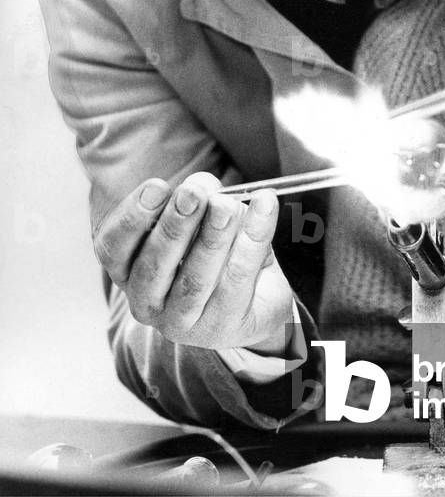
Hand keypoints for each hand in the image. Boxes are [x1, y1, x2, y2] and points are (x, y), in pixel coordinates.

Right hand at [93, 172, 295, 349]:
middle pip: (154, 265)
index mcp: (127, 269)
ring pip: (194, 279)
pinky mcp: (221, 327)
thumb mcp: (199, 218)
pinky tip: (265, 208)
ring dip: (212, 238)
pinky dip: (253, 240)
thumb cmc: (213, 251)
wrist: (253, 299)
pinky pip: (237, 280)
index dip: (132, 217)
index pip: (112, 248)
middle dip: (175, 225)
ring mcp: (181, 321)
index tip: (158, 186)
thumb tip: (205, 186)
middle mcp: (146, 302)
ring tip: (228, 206)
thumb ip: (197, 199)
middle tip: (194, 193)